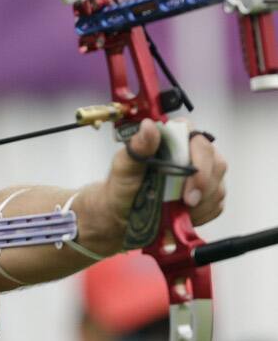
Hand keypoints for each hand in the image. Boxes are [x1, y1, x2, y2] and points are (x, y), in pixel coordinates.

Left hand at [101, 118, 227, 242]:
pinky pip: (217, 204)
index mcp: (174, 138)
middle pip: (215, 162)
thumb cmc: (123, 185)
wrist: (123, 212)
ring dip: (200, 202)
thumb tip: (149, 126)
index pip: (197, 139)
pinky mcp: (209, 195)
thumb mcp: (124, 166)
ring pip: (218, 186)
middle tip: (187, 202)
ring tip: (177, 208)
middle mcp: (194, 153)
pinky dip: (202, 213)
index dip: (199, 159)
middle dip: (202, 185)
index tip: (189, 180)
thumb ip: (138, 147)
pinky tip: (184, 214)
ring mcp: (205, 174)